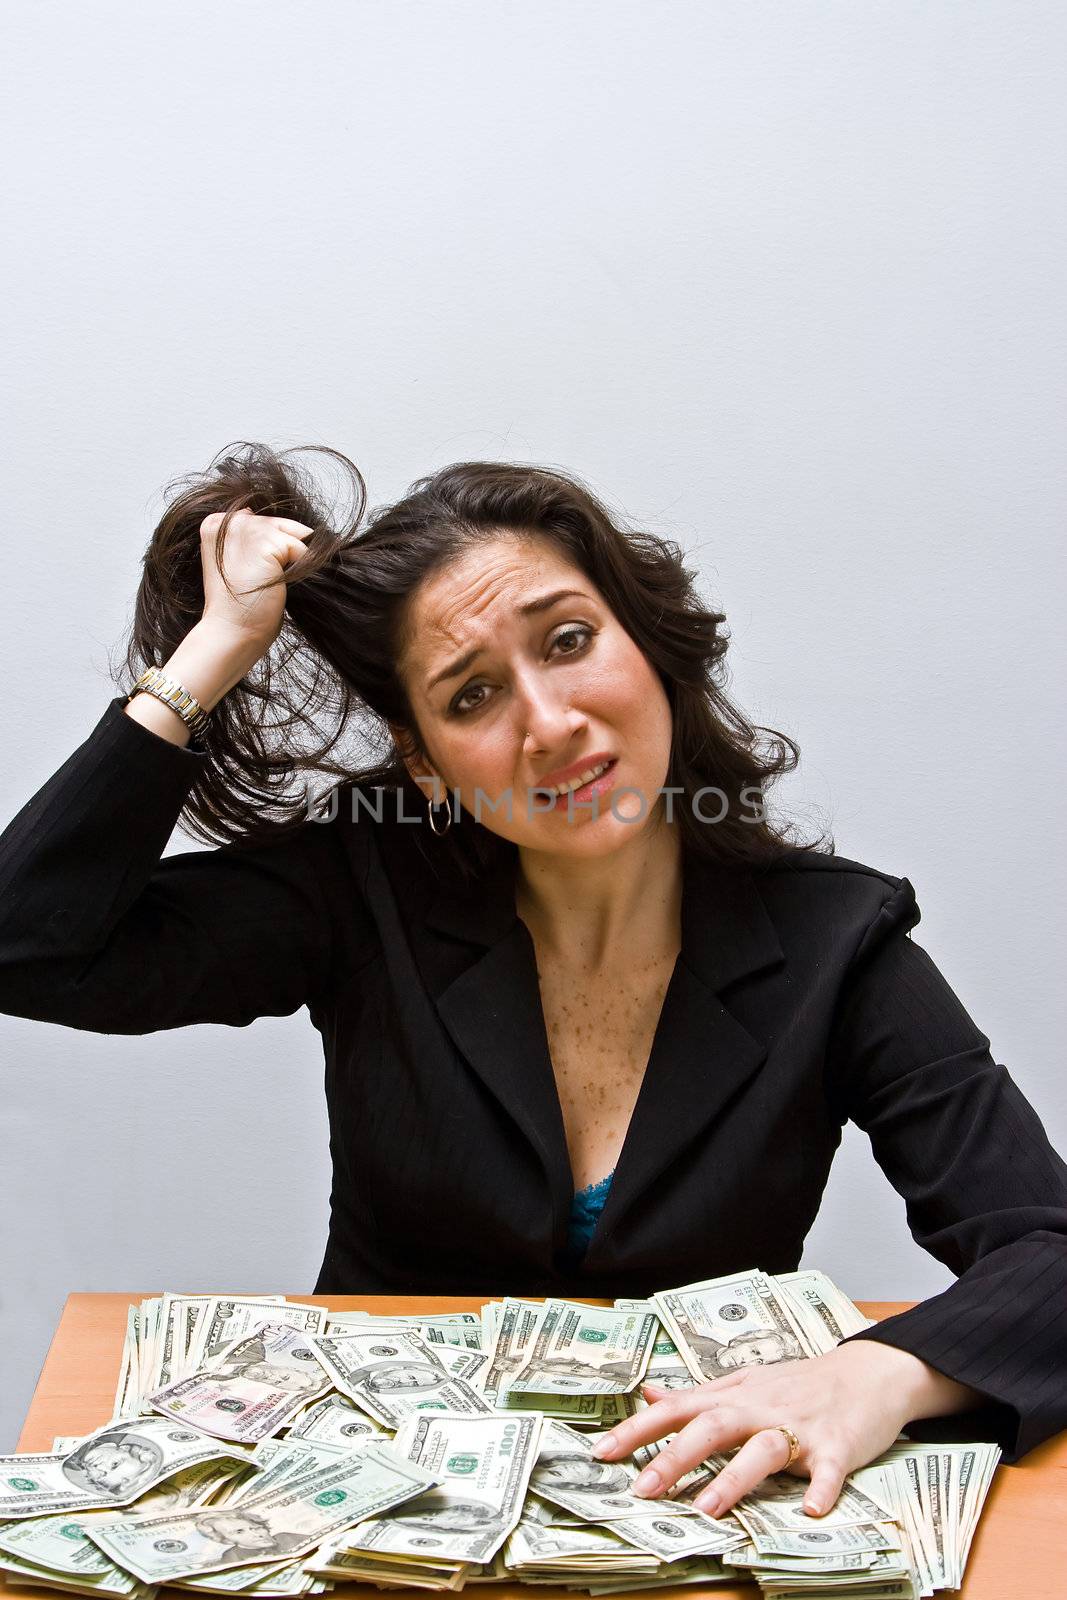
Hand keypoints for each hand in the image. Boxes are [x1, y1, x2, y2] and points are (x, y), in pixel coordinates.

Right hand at [199, 506, 314, 650]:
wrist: (232, 632)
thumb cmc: (240, 607)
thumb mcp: (241, 564)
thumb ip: (254, 541)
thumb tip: (293, 528)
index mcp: (217, 523)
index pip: (268, 522)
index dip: (275, 548)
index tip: (256, 573)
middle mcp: (230, 519)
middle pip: (285, 524)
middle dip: (287, 553)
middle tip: (265, 581)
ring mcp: (247, 527)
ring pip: (296, 535)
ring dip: (294, 563)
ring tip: (268, 583)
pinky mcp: (265, 541)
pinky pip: (303, 548)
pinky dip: (301, 570)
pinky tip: (276, 585)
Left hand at [591, 1339, 979, 1519]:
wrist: (867, 1373)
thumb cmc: (799, 1384)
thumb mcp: (743, 1383)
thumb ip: (696, 1395)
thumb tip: (649, 1393)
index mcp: (733, 1396)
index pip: (677, 1410)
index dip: (638, 1430)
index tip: (601, 1454)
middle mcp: (759, 1408)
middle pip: (711, 1428)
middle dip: (675, 1458)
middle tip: (642, 1489)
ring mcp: (799, 1426)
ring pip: (762, 1449)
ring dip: (735, 1478)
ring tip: (709, 1509)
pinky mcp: (837, 1446)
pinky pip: (829, 1469)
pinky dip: (822, 1489)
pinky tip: (811, 1510)